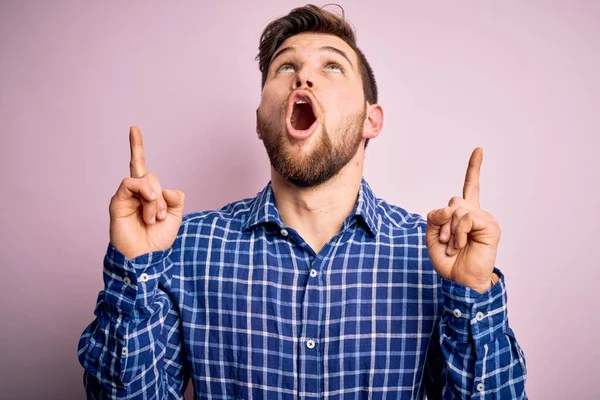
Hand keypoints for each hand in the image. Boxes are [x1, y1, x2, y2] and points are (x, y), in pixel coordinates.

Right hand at [109, 126, 184, 258]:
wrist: (145, 258)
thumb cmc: (157, 240)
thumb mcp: (175, 216)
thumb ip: (176, 198)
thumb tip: (166, 189)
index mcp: (147, 194)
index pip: (140, 166)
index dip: (136, 147)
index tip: (133, 128)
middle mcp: (134, 192)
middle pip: (151, 176)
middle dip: (161, 197)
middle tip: (160, 217)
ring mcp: (125, 197)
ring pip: (144, 179)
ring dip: (154, 199)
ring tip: (152, 219)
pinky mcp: (117, 202)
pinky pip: (129, 182)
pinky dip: (143, 190)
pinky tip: (148, 204)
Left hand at [425, 148, 500, 292]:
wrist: (459, 280)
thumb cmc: (448, 260)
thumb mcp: (432, 235)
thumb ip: (436, 216)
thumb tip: (451, 207)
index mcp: (464, 215)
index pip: (470, 187)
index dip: (474, 168)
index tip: (479, 150)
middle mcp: (476, 214)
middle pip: (454, 200)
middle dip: (443, 222)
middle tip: (446, 241)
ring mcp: (484, 219)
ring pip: (458, 208)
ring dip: (449, 230)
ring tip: (455, 246)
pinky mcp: (490, 226)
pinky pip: (466, 218)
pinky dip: (458, 232)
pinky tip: (462, 244)